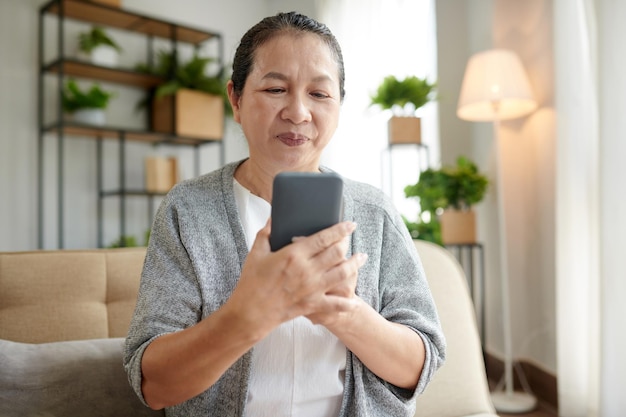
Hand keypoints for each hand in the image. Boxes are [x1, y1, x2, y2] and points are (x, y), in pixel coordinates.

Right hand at [226, 220, 365, 335]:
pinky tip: (354, 300)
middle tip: (351, 237)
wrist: (250, 312)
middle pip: (337, 252)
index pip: (324, 238)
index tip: (350, 224)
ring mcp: (312, 288)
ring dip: (355, 264)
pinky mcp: (313, 304)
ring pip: (342, 273)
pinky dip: (347, 302)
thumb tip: (272, 218)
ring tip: (362, 257)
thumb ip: (265, 234)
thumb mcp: (255, 254)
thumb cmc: (251, 282)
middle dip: (347, 242)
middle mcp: (307, 270)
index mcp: (294, 255)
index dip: (340, 229)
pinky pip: (335, 304)